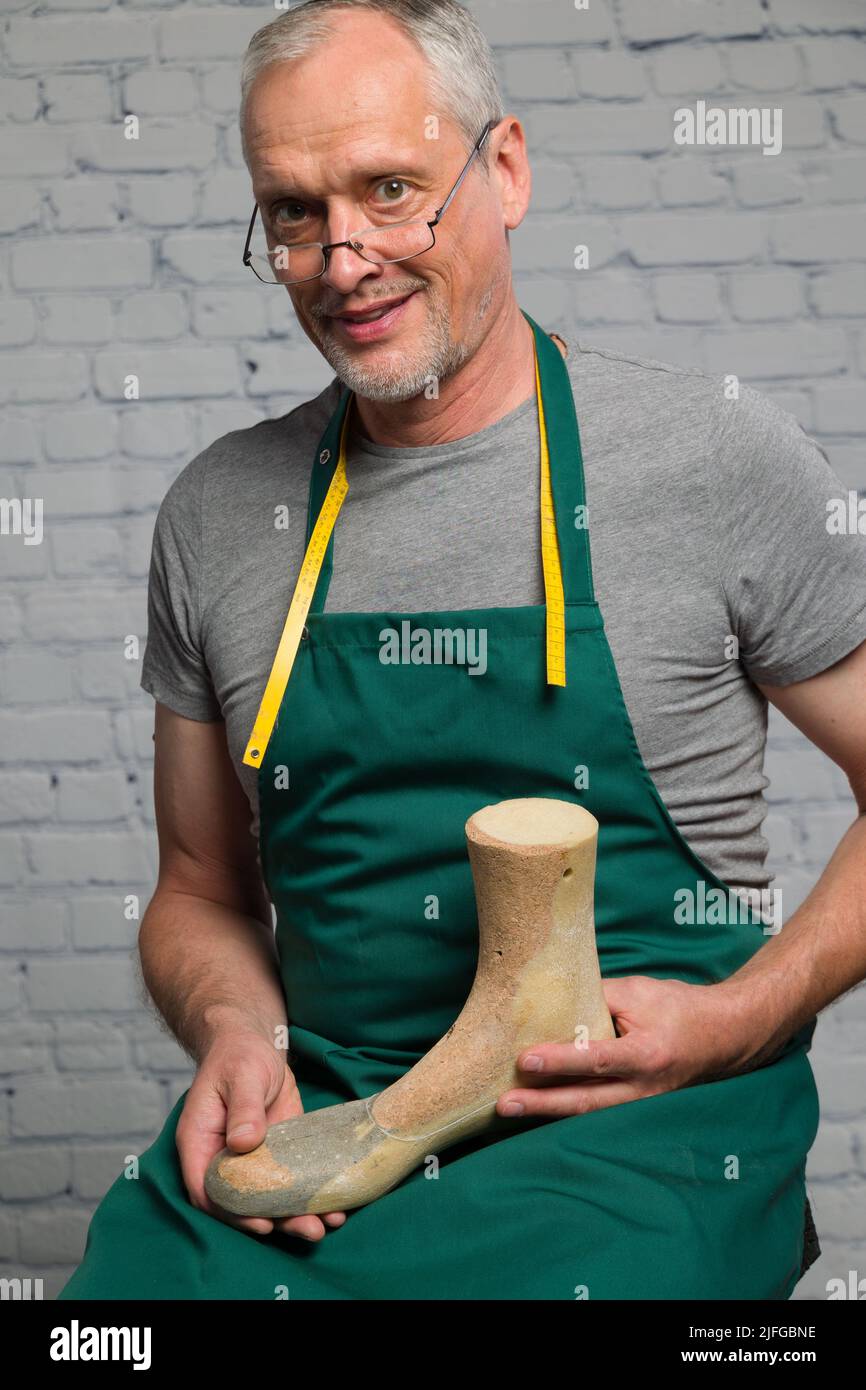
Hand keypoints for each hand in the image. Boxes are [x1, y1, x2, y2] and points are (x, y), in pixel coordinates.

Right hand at [176, 1028, 347, 1241]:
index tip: (262, 1222)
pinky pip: (290, 1181)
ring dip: (296, 1214)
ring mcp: (251, 1159)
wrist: (256, 1043)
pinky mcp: (278, 1154)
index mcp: (200, 1142)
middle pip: (241, 1203)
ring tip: (327, 1225)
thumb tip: (243, 1143)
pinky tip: (334, 1204)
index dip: (232, 1211)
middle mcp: (223, 1158)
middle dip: (275, 1221)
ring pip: (268, 1198)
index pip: (208, 1189)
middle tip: (309, 1231)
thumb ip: (243, 1108)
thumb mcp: (242, 1075)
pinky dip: (308, 1195)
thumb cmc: (239, 1055)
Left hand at [496, 974, 754, 1118]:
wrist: (722, 1036)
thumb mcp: (638, 993)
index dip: (561, 1061)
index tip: (526, 1060)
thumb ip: (595, 998)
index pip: (597, 1060)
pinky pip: (595, 1113)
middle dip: (542, 1104)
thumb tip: (550, 1004)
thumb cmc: (678, 1008)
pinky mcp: (634, 1109)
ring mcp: (640, 1105)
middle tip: (503, 1104)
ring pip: (587, 1114)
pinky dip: (564, 1111)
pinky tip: (535, 1109)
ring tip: (508, 1110)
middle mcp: (643, 1089)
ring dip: (546, 1113)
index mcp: (647, 1055)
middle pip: (585, 1102)